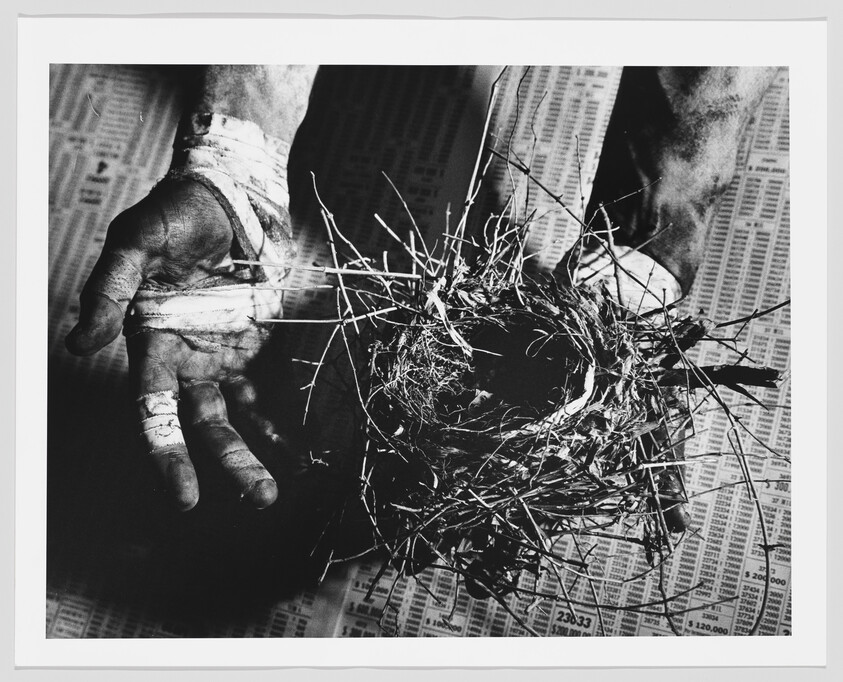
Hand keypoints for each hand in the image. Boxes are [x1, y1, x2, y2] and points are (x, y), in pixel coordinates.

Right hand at [66, 178, 284, 510]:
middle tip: (256, 499)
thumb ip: (110, 288)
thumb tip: (78, 345)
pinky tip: (294, 451)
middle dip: (225, 463)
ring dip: (250, 453)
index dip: (167, 452)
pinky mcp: (251, 346)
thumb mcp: (138, 240)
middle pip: (201, 424)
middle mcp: (183, 358)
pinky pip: (262, 393)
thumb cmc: (179, 211)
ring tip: (271, 493)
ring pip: (232, 417)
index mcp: (150, 341)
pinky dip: (276, 421)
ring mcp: (219, 356)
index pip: (155, 409)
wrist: (233, 195)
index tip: (185, 497)